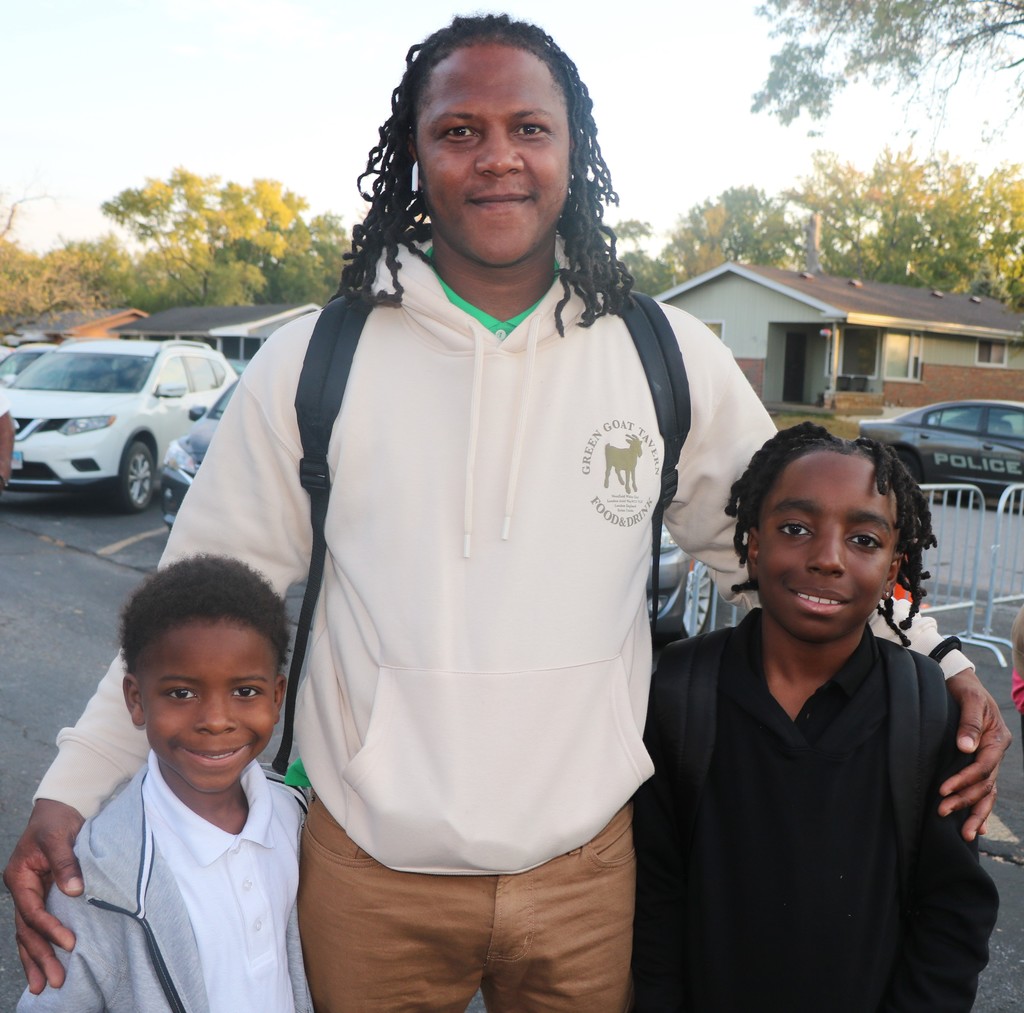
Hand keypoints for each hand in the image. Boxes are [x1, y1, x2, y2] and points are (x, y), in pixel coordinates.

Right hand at [3, 800, 84, 993]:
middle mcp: (20, 890)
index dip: (50, 930)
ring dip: (35, 959)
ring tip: (43, 987)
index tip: (70, 944)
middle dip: (40, 956)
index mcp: (19, 877)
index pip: (33, 912)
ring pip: (28, 934)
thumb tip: (74, 891)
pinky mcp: (41, 896)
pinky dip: (39, 946)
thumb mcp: (59, 837)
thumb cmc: (57, 821)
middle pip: (27, 931)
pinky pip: (36, 926)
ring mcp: (28, 895)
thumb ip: (66, 863)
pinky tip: (42, 966)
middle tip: (54, 982)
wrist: (58, 810)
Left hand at [939, 669, 1011, 841]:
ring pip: (987, 792)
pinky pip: (986, 790)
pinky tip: (978, 827)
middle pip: (985, 784)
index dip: (964, 780)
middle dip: (965, 800)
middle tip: (942, 811)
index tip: (943, 789)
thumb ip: (969, 722)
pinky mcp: (980, 762)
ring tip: (965, 834)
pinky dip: (982, 807)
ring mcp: (990, 759)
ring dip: (975, 812)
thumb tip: (966, 747)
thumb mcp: (969, 698)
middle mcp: (996, 752)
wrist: (962, 682)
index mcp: (997, 738)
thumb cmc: (964, 689)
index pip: (982, 767)